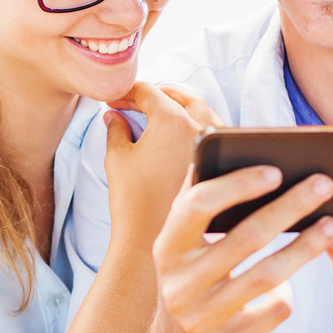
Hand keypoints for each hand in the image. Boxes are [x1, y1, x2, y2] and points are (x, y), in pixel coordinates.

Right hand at [102, 83, 220, 249]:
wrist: (151, 241)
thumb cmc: (131, 199)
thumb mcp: (117, 158)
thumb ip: (115, 129)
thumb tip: (112, 115)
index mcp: (171, 119)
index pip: (149, 91)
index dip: (128, 92)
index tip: (115, 100)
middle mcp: (199, 125)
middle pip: (181, 95)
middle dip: (159, 93)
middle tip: (138, 100)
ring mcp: (214, 145)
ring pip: (203, 111)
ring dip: (182, 106)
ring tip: (162, 114)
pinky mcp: (221, 163)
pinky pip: (214, 133)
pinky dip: (197, 126)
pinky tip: (183, 136)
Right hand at [131, 167, 332, 332]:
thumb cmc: (194, 277)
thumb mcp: (184, 244)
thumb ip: (198, 201)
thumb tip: (218, 141)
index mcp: (167, 246)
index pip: (197, 206)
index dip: (237, 185)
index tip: (276, 170)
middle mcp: (179, 281)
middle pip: (245, 238)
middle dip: (290, 207)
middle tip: (325, 185)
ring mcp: (200, 317)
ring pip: (267, 275)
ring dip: (305, 247)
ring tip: (332, 225)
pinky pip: (273, 311)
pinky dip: (291, 292)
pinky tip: (304, 277)